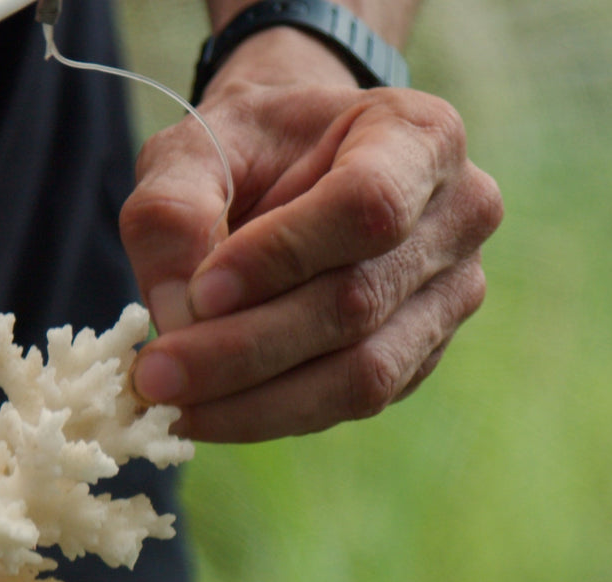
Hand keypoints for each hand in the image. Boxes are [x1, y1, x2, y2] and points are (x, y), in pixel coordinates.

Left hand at [121, 29, 503, 441]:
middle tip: (153, 377)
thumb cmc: (246, 150)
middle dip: (243, 350)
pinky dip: (267, 415)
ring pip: (359, 375)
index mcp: (419, 136)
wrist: (289, 171)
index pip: (366, 206)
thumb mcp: (193, 149)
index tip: (200, 294)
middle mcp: (458, 220)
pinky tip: (205, 412)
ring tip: (169, 404)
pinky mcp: (417, 358)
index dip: (282, 257)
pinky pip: (344, 404)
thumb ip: (172, 211)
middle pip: (355, 305)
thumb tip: (178, 313)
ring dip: (253, 402)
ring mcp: (446, 299)